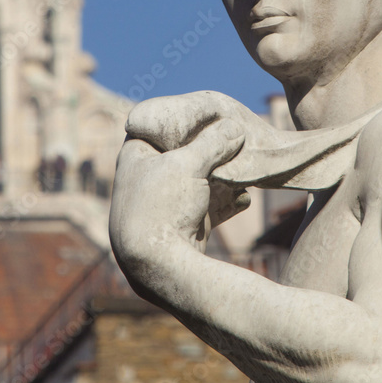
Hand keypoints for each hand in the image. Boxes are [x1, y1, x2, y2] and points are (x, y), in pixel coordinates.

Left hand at [109, 119, 245, 269]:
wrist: (162, 268)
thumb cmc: (164, 206)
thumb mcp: (189, 163)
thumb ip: (213, 142)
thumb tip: (235, 127)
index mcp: (136, 156)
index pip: (159, 126)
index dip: (184, 119)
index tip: (210, 115)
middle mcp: (148, 178)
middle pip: (185, 154)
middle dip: (212, 150)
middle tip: (237, 141)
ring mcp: (166, 203)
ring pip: (200, 181)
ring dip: (224, 177)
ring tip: (246, 170)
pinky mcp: (184, 225)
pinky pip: (209, 206)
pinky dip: (227, 202)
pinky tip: (245, 199)